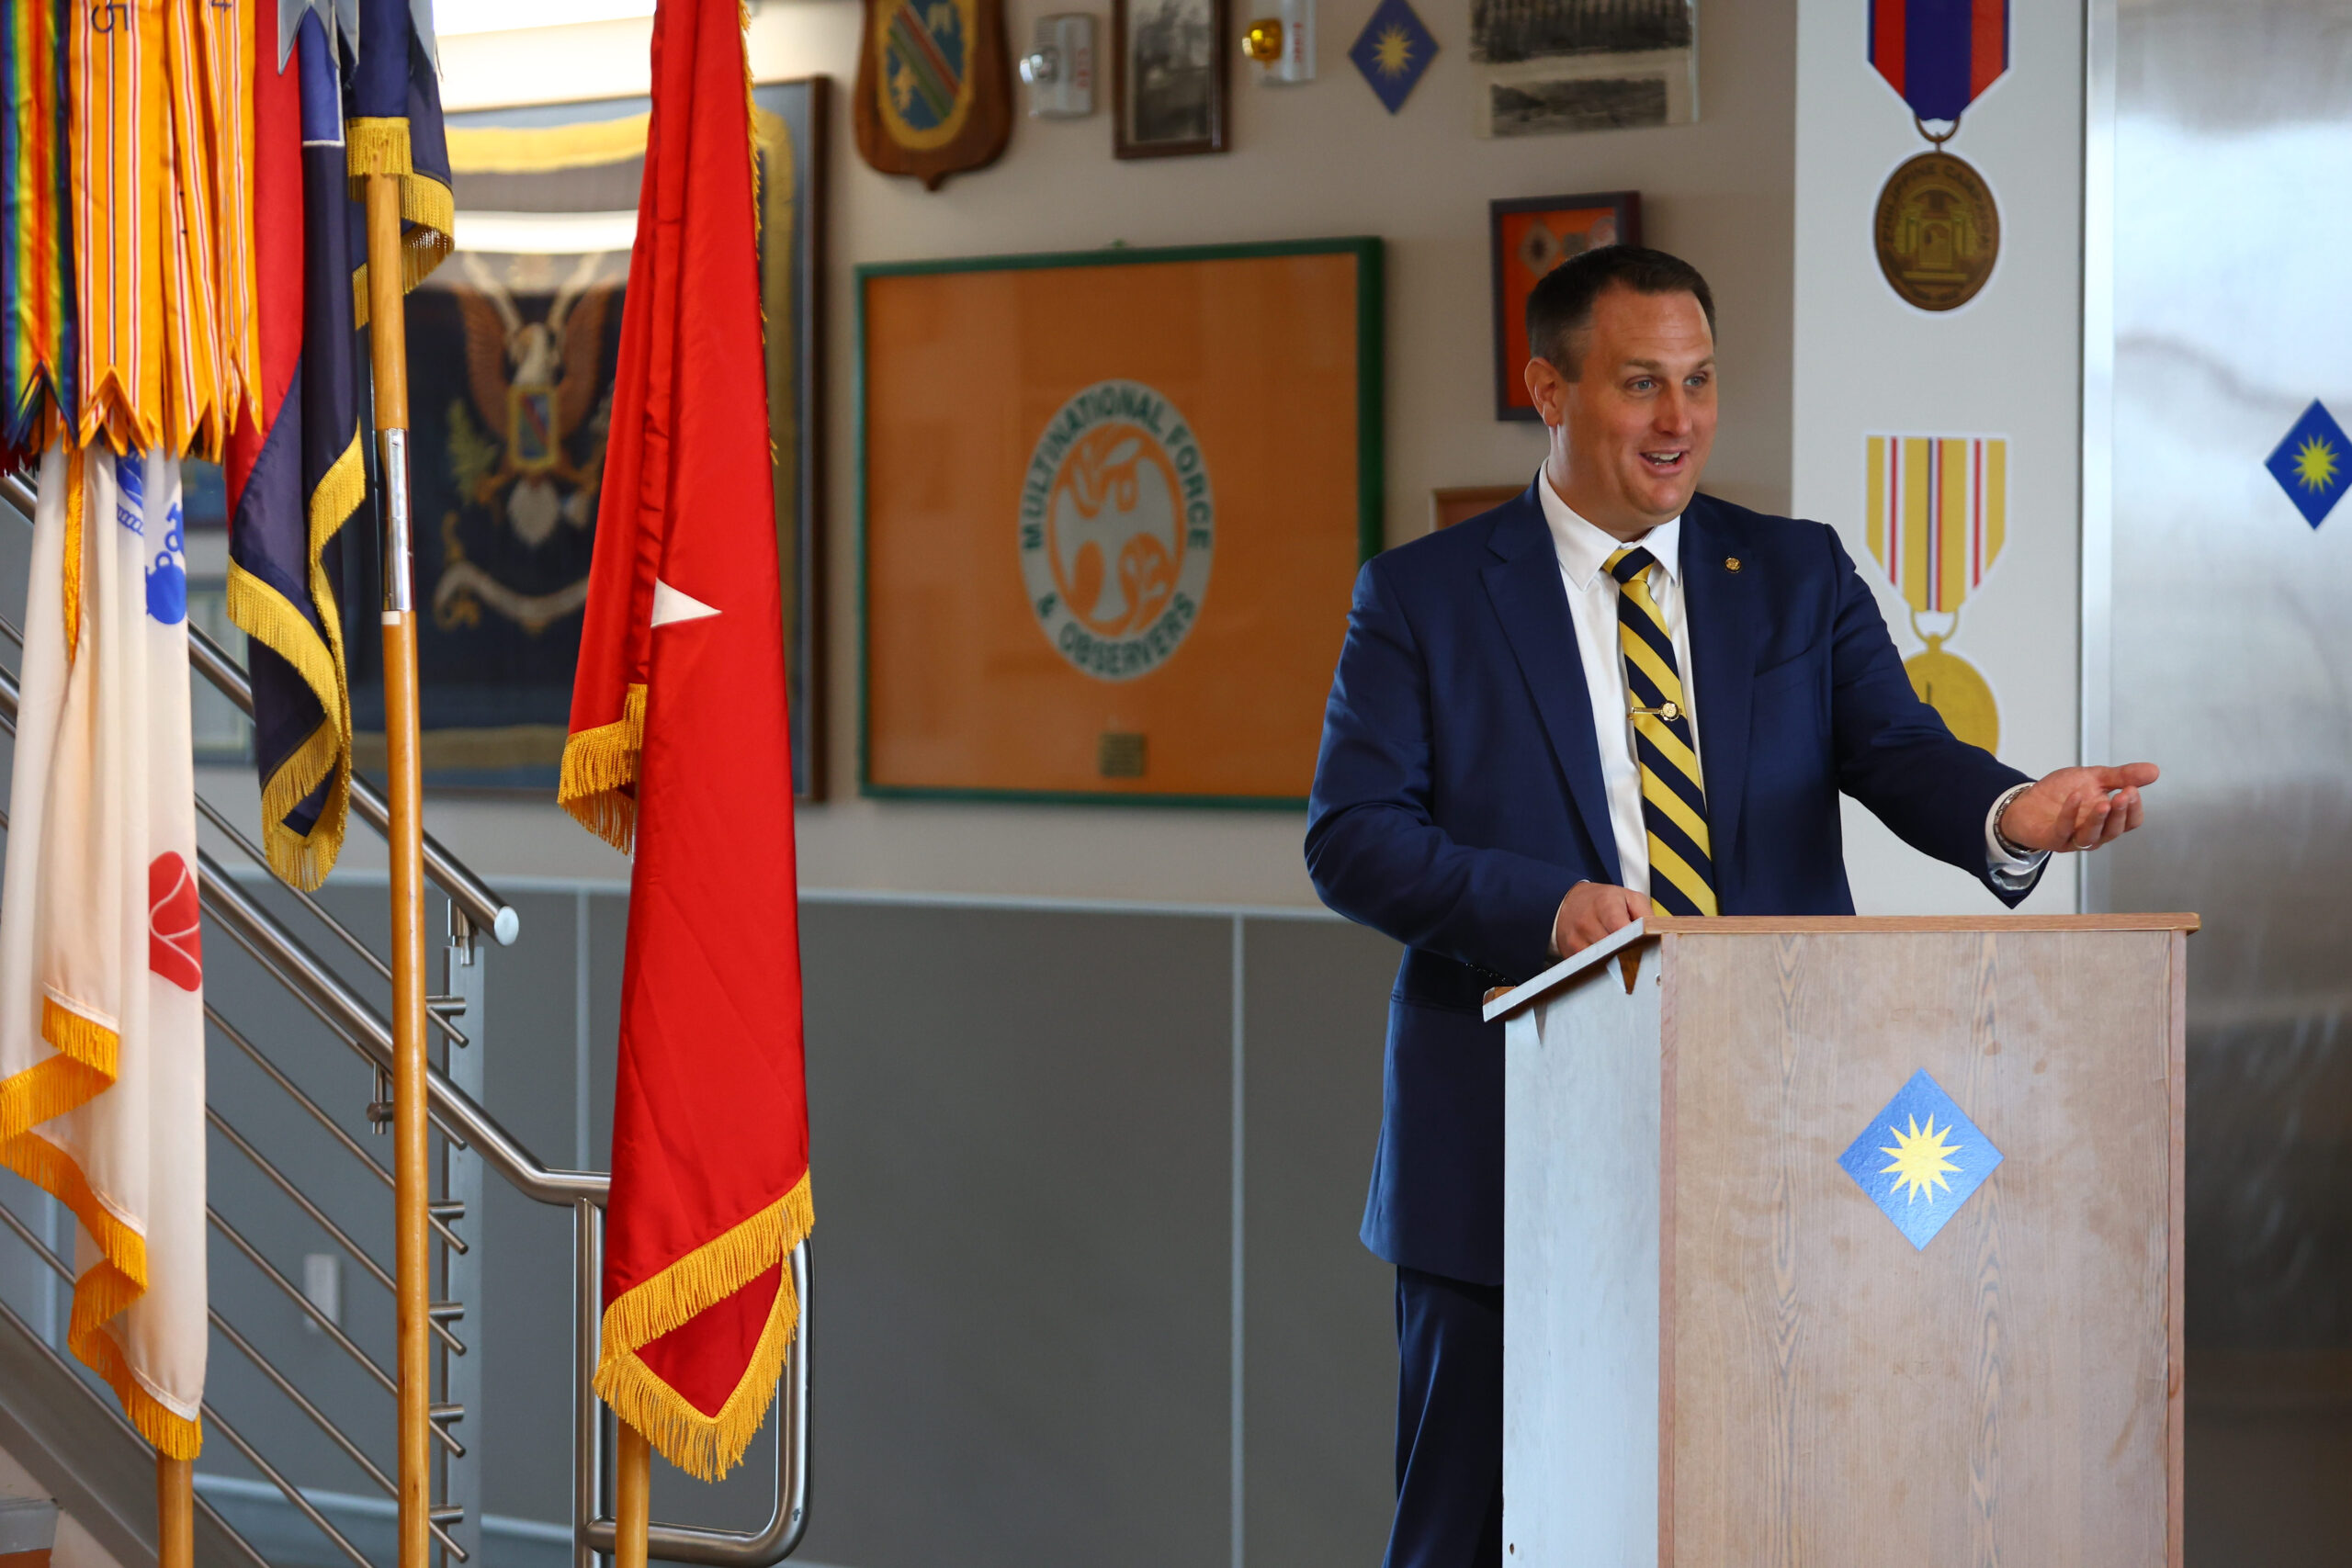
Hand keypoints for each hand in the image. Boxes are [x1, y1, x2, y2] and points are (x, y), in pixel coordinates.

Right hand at [1552, 882, 1651, 958]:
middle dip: (1629, 954)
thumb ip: (1646, 915)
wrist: (1570, 901)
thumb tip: (1657, 936)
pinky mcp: (1570, 953)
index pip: (1622, 930)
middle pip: (1613, 949)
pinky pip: (1590, 967)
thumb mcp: (1630, 898)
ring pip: (1602, 961)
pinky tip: (1609, 962)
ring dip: (1615, 963)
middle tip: (1640, 957)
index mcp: (1605, 904)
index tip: (1645, 948)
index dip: (1636, 942)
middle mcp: (1587, 922)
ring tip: (1624, 958)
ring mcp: (1576, 939)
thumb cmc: (1603, 900)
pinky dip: (1602, 966)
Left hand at [1997, 763, 2158, 853]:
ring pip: (2093, 836)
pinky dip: (2070, 814)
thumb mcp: (2094, 778)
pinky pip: (2064, 831)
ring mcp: (2073, 839)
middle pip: (2115, 830)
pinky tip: (2075, 797)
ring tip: (2105, 802)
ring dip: (2100, 820)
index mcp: (2109, 820)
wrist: (2026, 802)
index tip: (2133, 788)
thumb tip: (2154, 771)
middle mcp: (2095, 833)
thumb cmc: (2062, 793)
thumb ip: (2122, 776)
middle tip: (2126, 794)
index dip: (2134, 808)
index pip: (2131, 821)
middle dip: (2121, 812)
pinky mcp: (2053, 839)